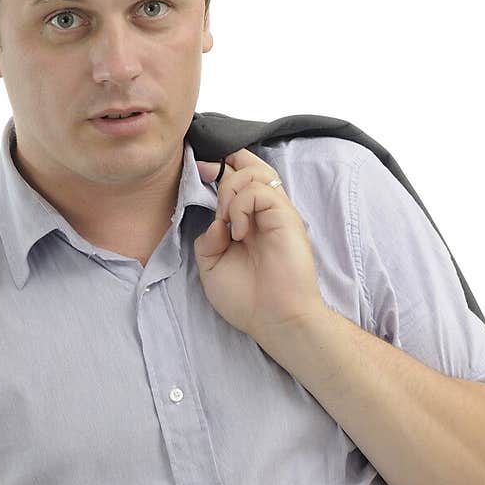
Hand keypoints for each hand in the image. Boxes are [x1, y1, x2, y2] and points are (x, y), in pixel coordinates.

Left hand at [194, 149, 327, 345]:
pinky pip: (260, 191)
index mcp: (247, 222)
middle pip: (250, 165)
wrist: (273, 319)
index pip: (239, 178)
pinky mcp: (286, 218)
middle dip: (222, 166)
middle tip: (205, 179)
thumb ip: (207, 240)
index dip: (219, 168)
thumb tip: (216, 220)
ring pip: (254, 172)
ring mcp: (276, 214)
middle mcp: (263, 214)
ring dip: (229, 189)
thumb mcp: (211, 268)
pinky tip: (238, 232)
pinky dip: (240, 205)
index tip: (199, 173)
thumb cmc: (246, 299)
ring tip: (226, 220)